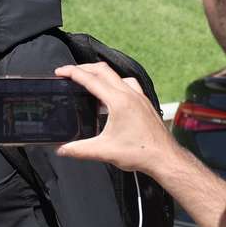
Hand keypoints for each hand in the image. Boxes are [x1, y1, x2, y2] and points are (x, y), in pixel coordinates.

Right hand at [54, 62, 183, 175]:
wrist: (165, 158)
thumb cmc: (140, 153)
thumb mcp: (104, 151)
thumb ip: (79, 149)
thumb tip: (61, 149)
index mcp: (118, 101)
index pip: (91, 79)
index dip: (72, 72)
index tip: (60, 72)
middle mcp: (130, 94)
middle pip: (103, 70)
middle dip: (84, 68)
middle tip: (70, 73)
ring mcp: (139, 97)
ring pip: (116, 76)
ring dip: (100, 74)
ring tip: (89, 82)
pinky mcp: (144, 102)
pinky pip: (127, 84)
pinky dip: (114, 83)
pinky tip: (111, 95)